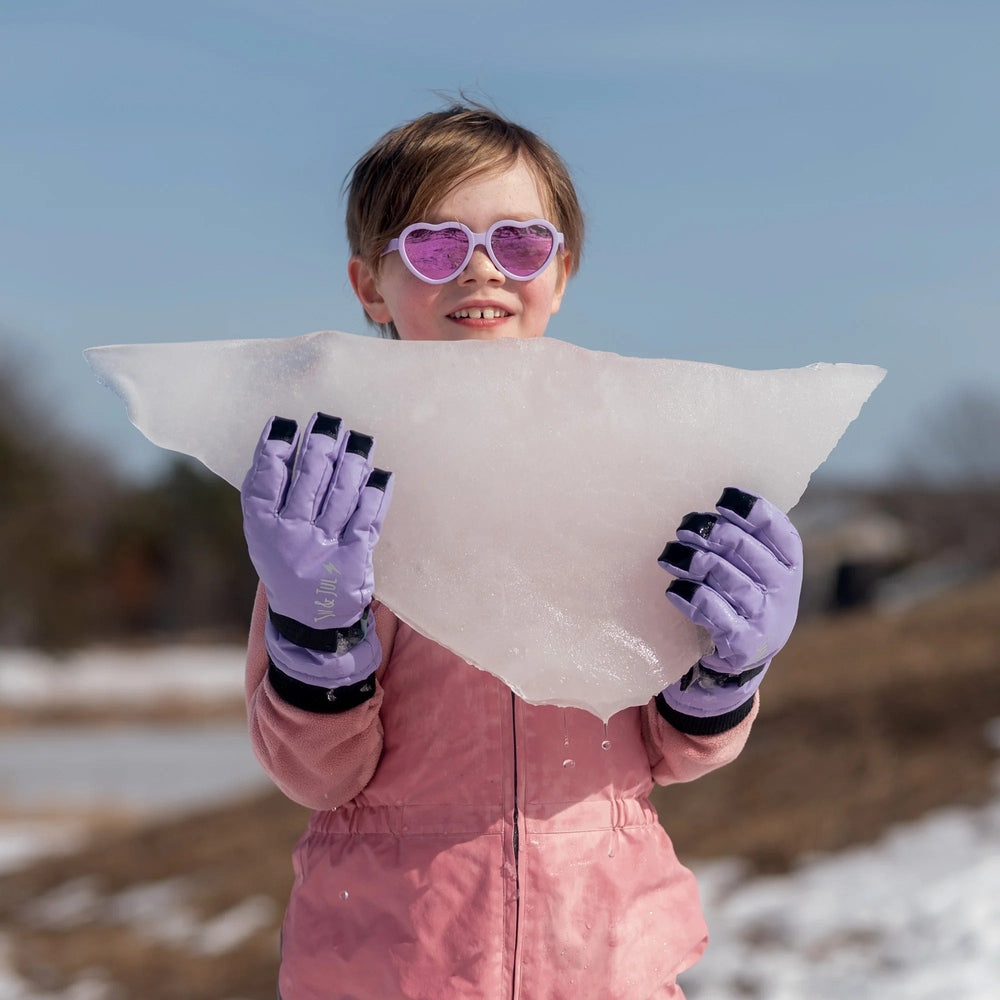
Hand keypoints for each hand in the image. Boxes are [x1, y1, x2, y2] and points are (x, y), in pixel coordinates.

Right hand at [241, 412, 392, 649]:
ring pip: (342, 493)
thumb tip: (279, 439)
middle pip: (309, 480)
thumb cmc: (285, 562)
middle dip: (322, 444)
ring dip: (353, 460)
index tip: (286, 423)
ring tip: (359, 438)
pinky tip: (381, 474)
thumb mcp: (264, 535)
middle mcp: (291, 538)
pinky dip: (376, 493)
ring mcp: (324, 548)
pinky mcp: (354, 559)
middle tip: (331, 420)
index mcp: (262, 529)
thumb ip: (266, 495)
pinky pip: (368, 517)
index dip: (274, 448)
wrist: (310, 619)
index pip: (266, 480)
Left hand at [655, 488, 801, 730]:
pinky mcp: (742, 642)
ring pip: (725, 577)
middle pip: (744, 548)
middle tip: (684, 529)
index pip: (776, 529)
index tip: (721, 499)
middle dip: (710, 532)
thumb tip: (703, 513)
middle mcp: (783, 589)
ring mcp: (765, 617)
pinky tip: (675, 589)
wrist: (745, 654)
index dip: (750, 510)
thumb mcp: (755, 567)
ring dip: (693, 560)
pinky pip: (713, 612)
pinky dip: (690, 597)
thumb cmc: (743, 595)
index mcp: (789, 562)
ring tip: (670, 554)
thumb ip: (741, 538)